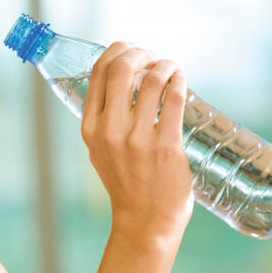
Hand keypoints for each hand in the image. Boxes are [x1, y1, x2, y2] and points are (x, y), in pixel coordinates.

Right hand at [80, 43, 193, 244]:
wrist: (145, 221)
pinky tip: (181, 79)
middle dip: (141, 52)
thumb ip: (105, 120)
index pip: (97, 73)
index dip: (117, 51)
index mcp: (90, 129)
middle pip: (122, 68)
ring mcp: (138, 138)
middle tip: (153, 57)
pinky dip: (179, 80)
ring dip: (165, 64)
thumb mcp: (101, 151)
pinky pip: (174, 98)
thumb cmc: (127, 185)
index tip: (132, 51)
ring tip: (171, 67)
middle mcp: (110, 131)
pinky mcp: (166, 146)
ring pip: (152, 79)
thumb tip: (121, 81)